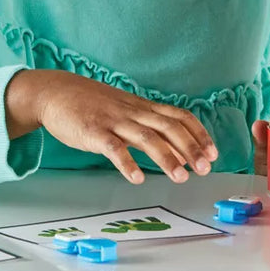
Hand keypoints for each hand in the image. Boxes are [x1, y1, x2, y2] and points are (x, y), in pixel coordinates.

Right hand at [5, 69, 218, 184]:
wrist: (56, 92)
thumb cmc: (92, 104)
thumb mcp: (125, 109)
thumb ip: (147, 124)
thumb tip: (174, 146)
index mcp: (142, 107)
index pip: (179, 116)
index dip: (198, 134)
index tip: (213, 153)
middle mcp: (133, 112)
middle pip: (169, 127)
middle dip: (190, 147)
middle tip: (204, 169)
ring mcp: (114, 120)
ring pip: (146, 137)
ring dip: (166, 157)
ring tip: (180, 178)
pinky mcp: (93, 131)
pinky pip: (113, 147)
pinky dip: (126, 163)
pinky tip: (136, 178)